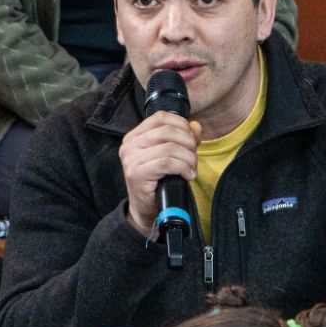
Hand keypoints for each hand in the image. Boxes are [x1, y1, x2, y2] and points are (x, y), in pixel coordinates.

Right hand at [119, 111, 201, 235]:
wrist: (145, 209)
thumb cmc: (158, 181)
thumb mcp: (170, 155)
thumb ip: (183, 138)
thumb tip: (196, 126)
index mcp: (134, 136)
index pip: (160, 117)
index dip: (181, 124)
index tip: (192, 138)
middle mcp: (129, 145)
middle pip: (167, 131)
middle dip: (188, 142)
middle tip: (194, 157)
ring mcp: (130, 159)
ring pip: (170, 147)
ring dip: (188, 158)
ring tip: (192, 168)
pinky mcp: (136, 173)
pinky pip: (168, 163)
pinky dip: (184, 167)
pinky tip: (188, 175)